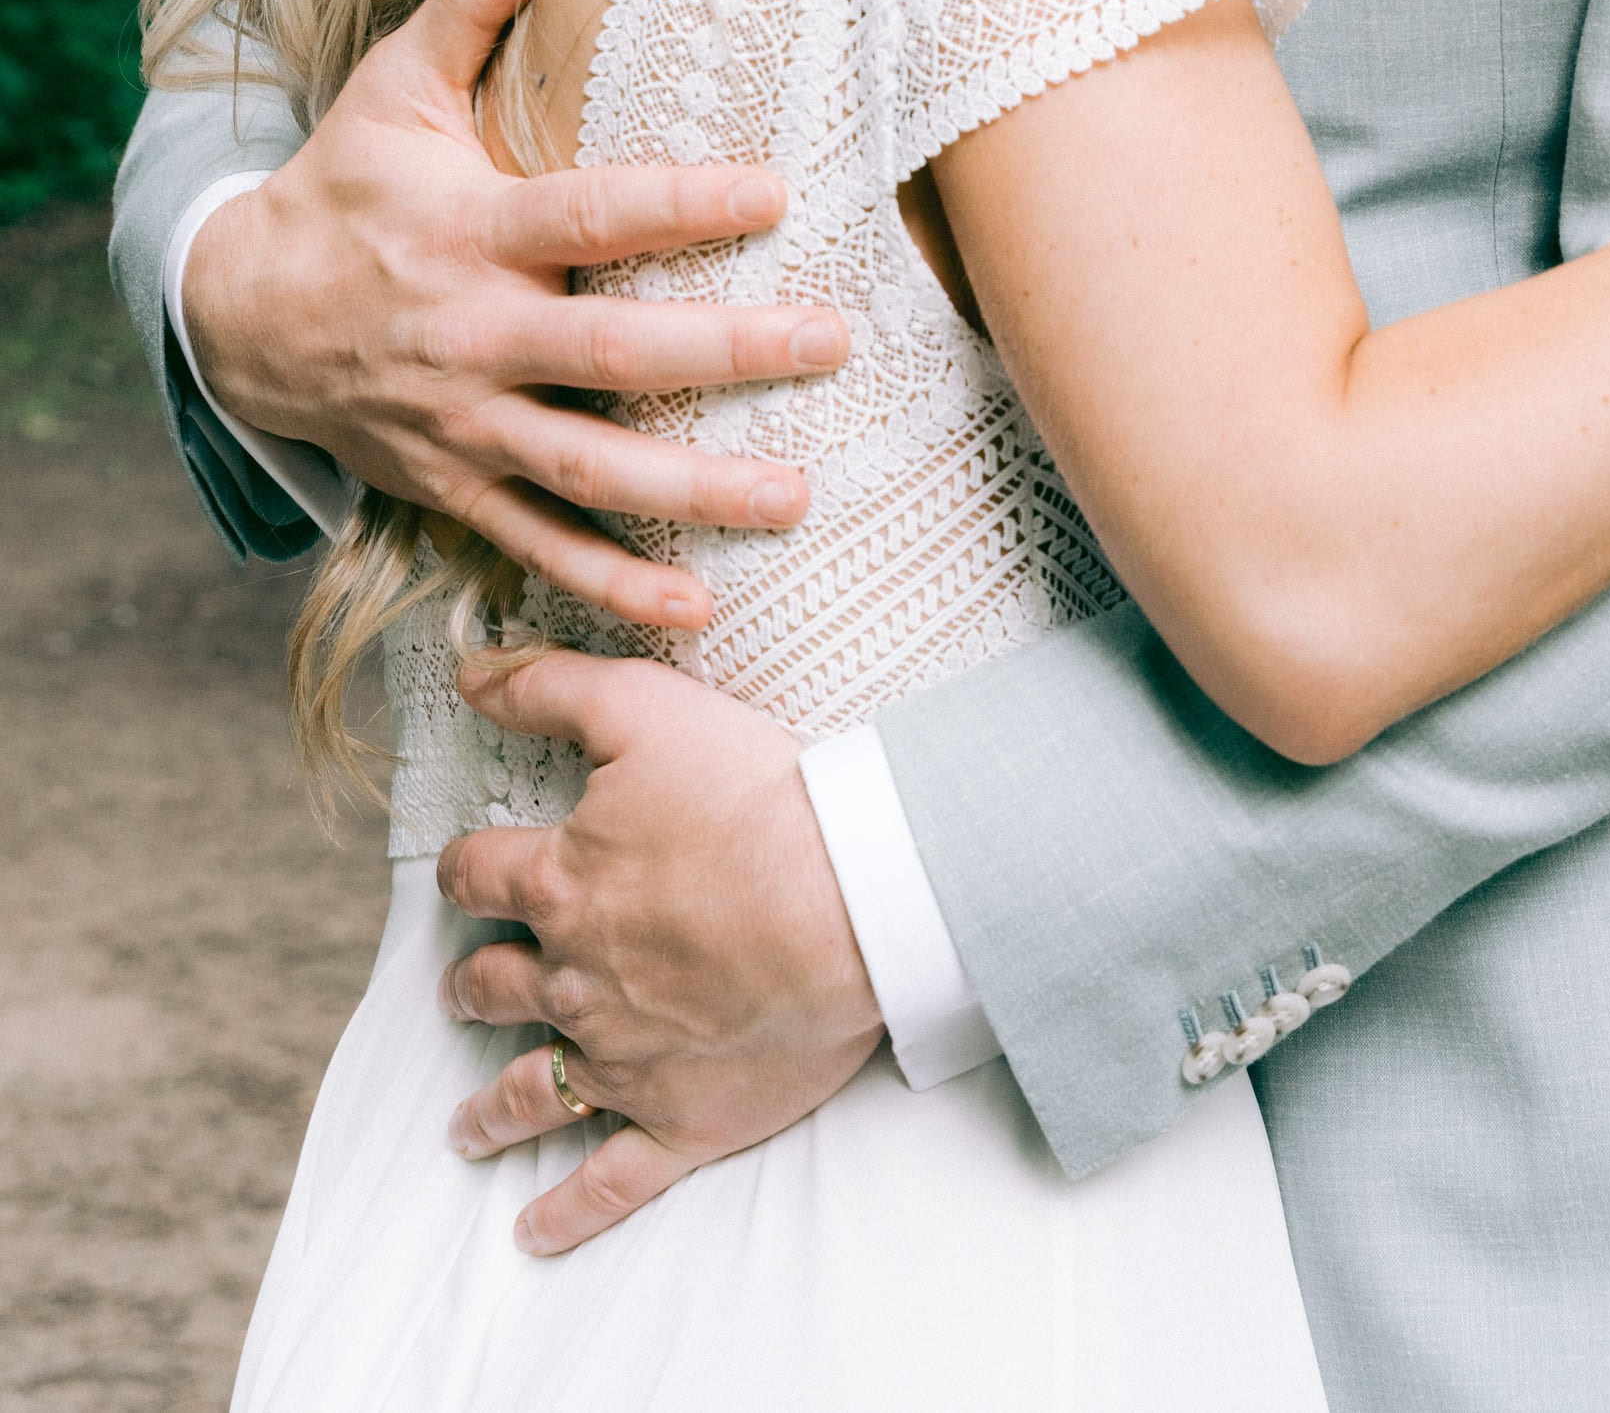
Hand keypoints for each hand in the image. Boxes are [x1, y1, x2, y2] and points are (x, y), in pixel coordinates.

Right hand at [183, 0, 848, 630]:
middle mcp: (471, 334)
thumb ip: (471, 2)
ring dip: (694, 492)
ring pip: (589, 471)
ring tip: (795, 498)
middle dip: (727, 353)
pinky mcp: (452, 486)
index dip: (682, 206)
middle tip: (833, 342)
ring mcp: (462, 423)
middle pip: (612, 354)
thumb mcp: (392, 86)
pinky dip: (613, 587)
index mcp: (470, 231)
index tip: (776, 192)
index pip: (592, 215)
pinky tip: (700, 609)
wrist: (239, 317)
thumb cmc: (347, 186)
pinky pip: (539, 547)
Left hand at [437, 648, 883, 1252]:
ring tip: (468, 1129)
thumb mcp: (645, 707)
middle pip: (494, 985)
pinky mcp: (683, 1120)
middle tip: (466, 990)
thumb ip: (550, 687)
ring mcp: (626, 1059)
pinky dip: (565, 1215)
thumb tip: (469, 672)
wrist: (849, 898)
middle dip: (474, 984)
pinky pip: (609, 1182)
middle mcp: (575, 978)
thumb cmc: (756, 796)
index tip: (467, 870)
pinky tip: (535, 1232)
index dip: (467, 868)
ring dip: (492, 1110)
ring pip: (533, 1091)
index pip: (478, 875)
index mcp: (562, 882)